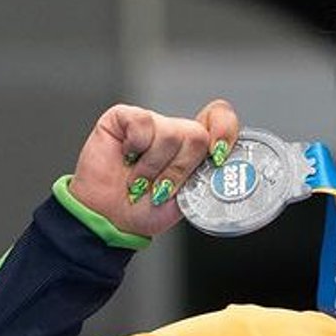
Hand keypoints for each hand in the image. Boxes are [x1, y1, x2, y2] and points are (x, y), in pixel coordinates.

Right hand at [68, 99, 239, 236]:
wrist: (110, 218)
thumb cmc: (145, 209)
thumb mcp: (186, 201)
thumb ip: (206, 179)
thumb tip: (222, 164)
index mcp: (194, 149)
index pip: (220, 119)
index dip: (224, 131)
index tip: (217, 156)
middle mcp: (175, 131)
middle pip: (198, 135)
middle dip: (180, 170)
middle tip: (161, 189)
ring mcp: (150, 122)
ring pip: (171, 133)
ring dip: (153, 168)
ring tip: (138, 182)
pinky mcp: (123, 117)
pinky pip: (142, 122)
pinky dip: (135, 146)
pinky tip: (126, 156)